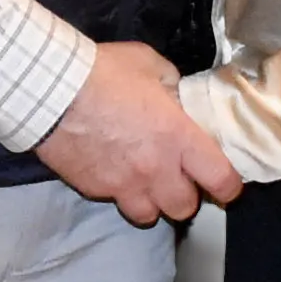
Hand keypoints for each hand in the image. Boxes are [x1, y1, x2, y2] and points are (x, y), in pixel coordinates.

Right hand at [36, 41, 242, 226]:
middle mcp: (156, 169)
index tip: (226, 183)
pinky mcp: (94, 189)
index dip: (229, 187)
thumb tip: (175, 98)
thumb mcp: (150, 65)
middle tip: (178, 178)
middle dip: (186, 196)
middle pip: (185, 209)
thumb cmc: (104, 73)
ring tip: (146, 183)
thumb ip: (171, 86)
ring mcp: (123, 185)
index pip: (220, 180)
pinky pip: (114, 201)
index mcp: (178, 138)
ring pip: (150, 216)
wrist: (51, 90)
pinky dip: (118, 192)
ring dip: (153, 202)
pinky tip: (112, 171)